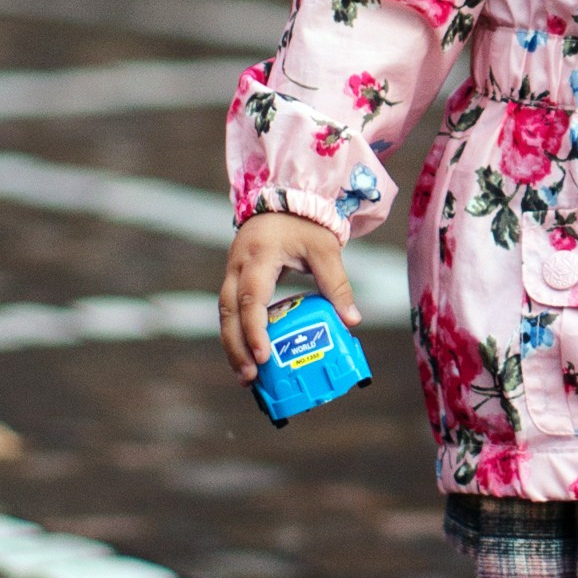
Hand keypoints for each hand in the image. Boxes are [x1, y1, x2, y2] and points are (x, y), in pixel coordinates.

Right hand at [218, 212, 361, 381]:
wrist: (284, 200)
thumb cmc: (305, 224)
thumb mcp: (324, 250)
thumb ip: (337, 283)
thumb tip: (352, 320)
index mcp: (259, 257)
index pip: (252, 299)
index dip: (255, 330)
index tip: (263, 356)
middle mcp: (238, 266)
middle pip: (228, 313)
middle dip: (237, 347)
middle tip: (250, 377)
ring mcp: (232, 272)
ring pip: (224, 314)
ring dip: (232, 346)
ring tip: (246, 377)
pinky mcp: (235, 279)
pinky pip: (231, 311)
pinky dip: (236, 334)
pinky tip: (247, 357)